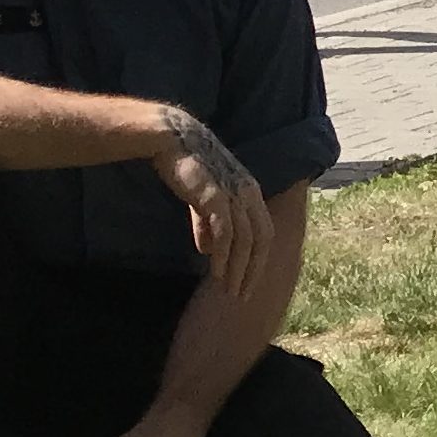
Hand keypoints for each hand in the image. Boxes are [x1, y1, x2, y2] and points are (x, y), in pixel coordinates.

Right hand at [149, 106, 274, 301]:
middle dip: (253, 271)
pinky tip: (216, 271)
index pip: (264, 234)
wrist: (172, 141)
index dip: (258, 260)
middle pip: (261, 240)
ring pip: (245, 240)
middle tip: (242, 296)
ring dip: (238, 268)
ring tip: (228, 290)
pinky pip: (226, 232)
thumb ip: (206, 224)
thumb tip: (209, 252)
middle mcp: (249, 194)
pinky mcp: (216, 195)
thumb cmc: (187, 169)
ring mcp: (234, 194)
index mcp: (250, 194)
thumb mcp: (201, 200)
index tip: (248, 283)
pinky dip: (224, 254)